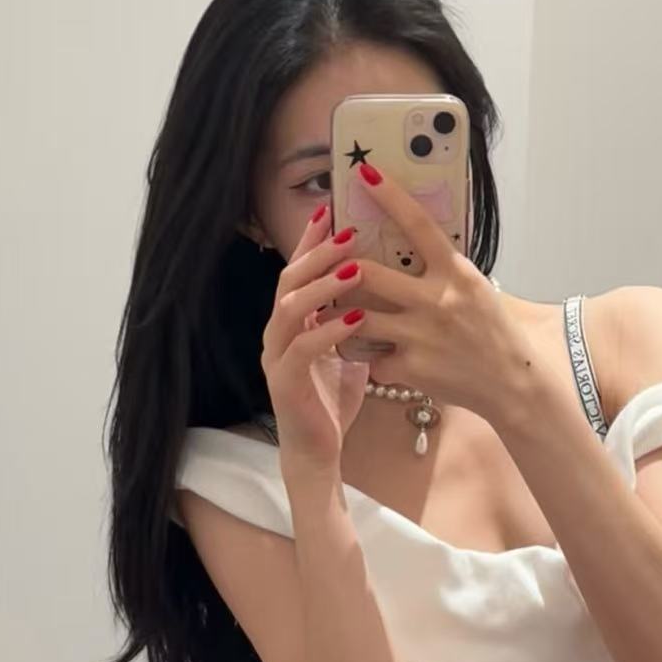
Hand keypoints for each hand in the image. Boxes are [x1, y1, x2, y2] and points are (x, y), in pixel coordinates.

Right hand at [258, 204, 369, 470]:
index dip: (312, 241)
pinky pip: (302, 349)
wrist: (317, 452)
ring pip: (289, 308)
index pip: (299, 271)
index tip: (333, 209)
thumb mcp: (346, 351)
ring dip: (322, 286)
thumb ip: (352, 319)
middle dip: (318, 253)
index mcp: (292, 323)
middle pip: (290, 280)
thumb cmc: (332, 400)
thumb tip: (384, 286)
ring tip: (354, 268)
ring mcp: (277, 357)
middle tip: (349, 231)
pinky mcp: (285, 383)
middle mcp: (278, 333)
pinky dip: (329, 331)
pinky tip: (355, 318)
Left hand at [331, 160, 533, 421]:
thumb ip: (444, 269)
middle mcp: (436, 300)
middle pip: (368, 273)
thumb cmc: (493, 332)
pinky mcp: (411, 367)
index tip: (364, 173)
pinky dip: (375, 360)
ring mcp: (420, 335)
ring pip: (358, 317)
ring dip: (341, 316)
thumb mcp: (475, 289)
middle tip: (330, 268)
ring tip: (334, 315)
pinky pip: (374, 359)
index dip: (389, 196)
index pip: (418, 225)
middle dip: (342, 270)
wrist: (511, 384)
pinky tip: (383, 360)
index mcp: (456, 273)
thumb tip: (414, 240)